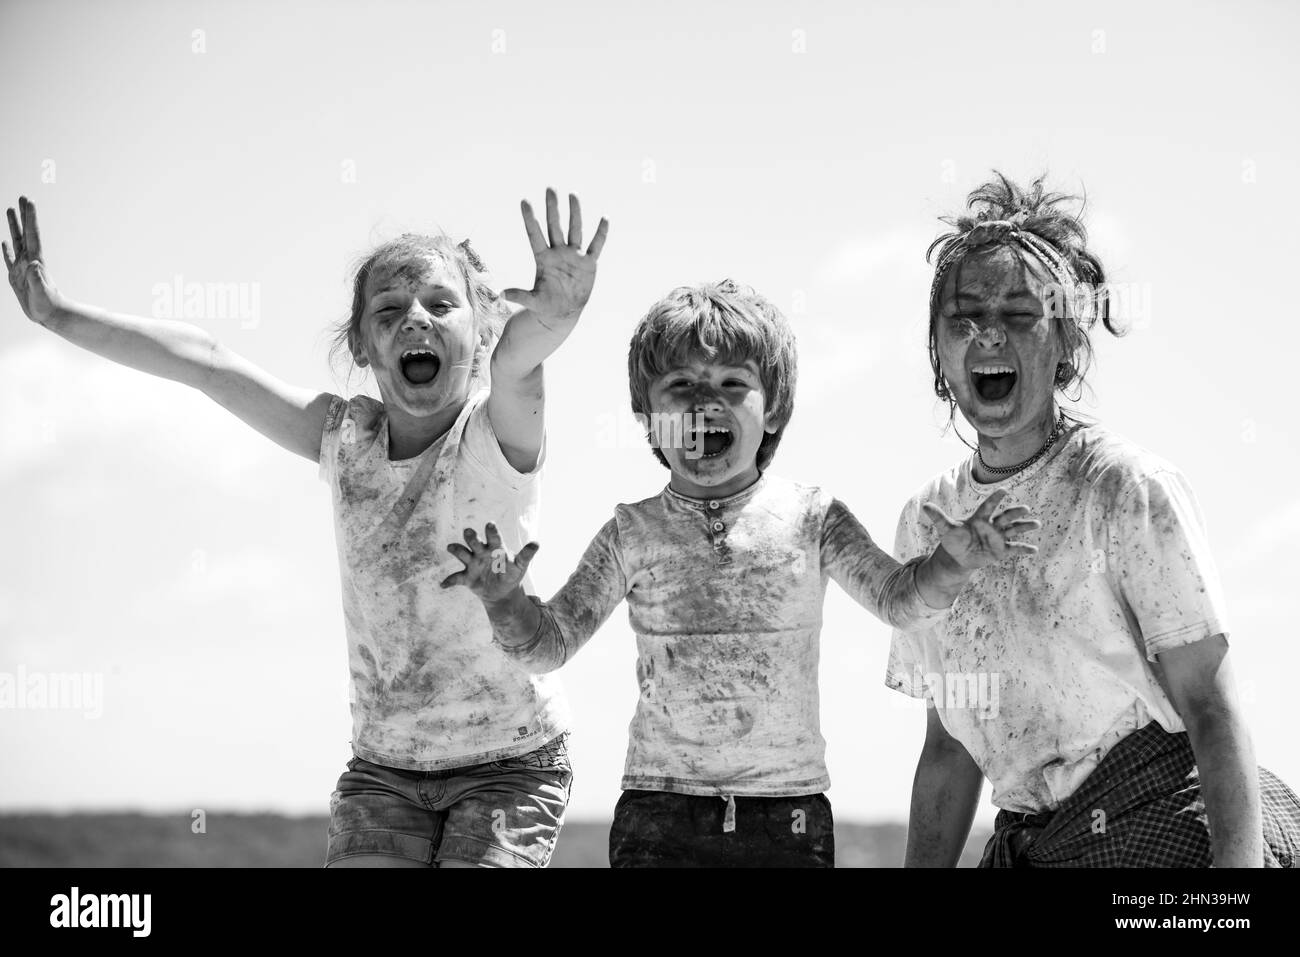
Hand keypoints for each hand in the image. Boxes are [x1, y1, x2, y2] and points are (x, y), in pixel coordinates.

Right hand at [4, 196, 61, 324]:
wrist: (50, 316)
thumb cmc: (47, 306)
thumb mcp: (41, 293)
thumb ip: (37, 279)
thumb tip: (33, 264)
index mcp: (35, 261)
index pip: (32, 235)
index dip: (30, 218)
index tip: (28, 201)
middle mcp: (29, 260)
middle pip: (25, 232)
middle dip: (23, 215)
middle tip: (22, 197)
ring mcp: (22, 267)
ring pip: (16, 241)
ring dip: (13, 226)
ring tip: (10, 210)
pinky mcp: (16, 276)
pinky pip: (9, 259)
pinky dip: (6, 249)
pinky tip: (3, 241)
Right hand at [440, 523, 539, 601]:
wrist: (503, 591)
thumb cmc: (511, 573)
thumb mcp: (520, 565)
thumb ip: (526, 555)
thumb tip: (537, 543)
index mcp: (495, 547)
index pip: (493, 537)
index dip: (491, 531)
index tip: (490, 524)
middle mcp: (481, 552)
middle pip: (474, 541)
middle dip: (471, 537)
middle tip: (468, 531)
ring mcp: (472, 563)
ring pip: (462, 553)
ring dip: (457, 550)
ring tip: (451, 547)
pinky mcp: (466, 577)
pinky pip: (456, 578)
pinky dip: (449, 581)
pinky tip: (443, 585)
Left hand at [502, 188, 607, 325]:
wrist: (563, 313)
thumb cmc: (545, 305)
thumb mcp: (532, 301)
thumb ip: (519, 295)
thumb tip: (501, 294)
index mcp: (543, 259)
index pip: (535, 234)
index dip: (530, 219)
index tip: (524, 201)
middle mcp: (558, 253)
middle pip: (554, 226)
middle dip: (552, 208)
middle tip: (550, 188)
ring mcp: (574, 256)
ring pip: (574, 230)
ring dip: (575, 213)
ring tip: (573, 194)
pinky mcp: (589, 264)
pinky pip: (596, 246)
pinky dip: (601, 234)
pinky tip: (604, 219)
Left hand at [922, 489, 1039, 572]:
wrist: (960, 556)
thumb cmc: (954, 539)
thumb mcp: (946, 529)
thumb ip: (938, 517)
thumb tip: (924, 506)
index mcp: (979, 518)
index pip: (988, 506)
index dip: (995, 499)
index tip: (1004, 490)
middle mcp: (992, 525)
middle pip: (1005, 517)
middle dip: (1015, 513)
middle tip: (1025, 508)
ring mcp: (998, 537)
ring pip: (1014, 530)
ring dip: (1025, 526)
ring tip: (1036, 523)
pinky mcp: (1001, 550)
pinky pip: (1014, 548)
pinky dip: (1024, 549)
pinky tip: (1034, 550)